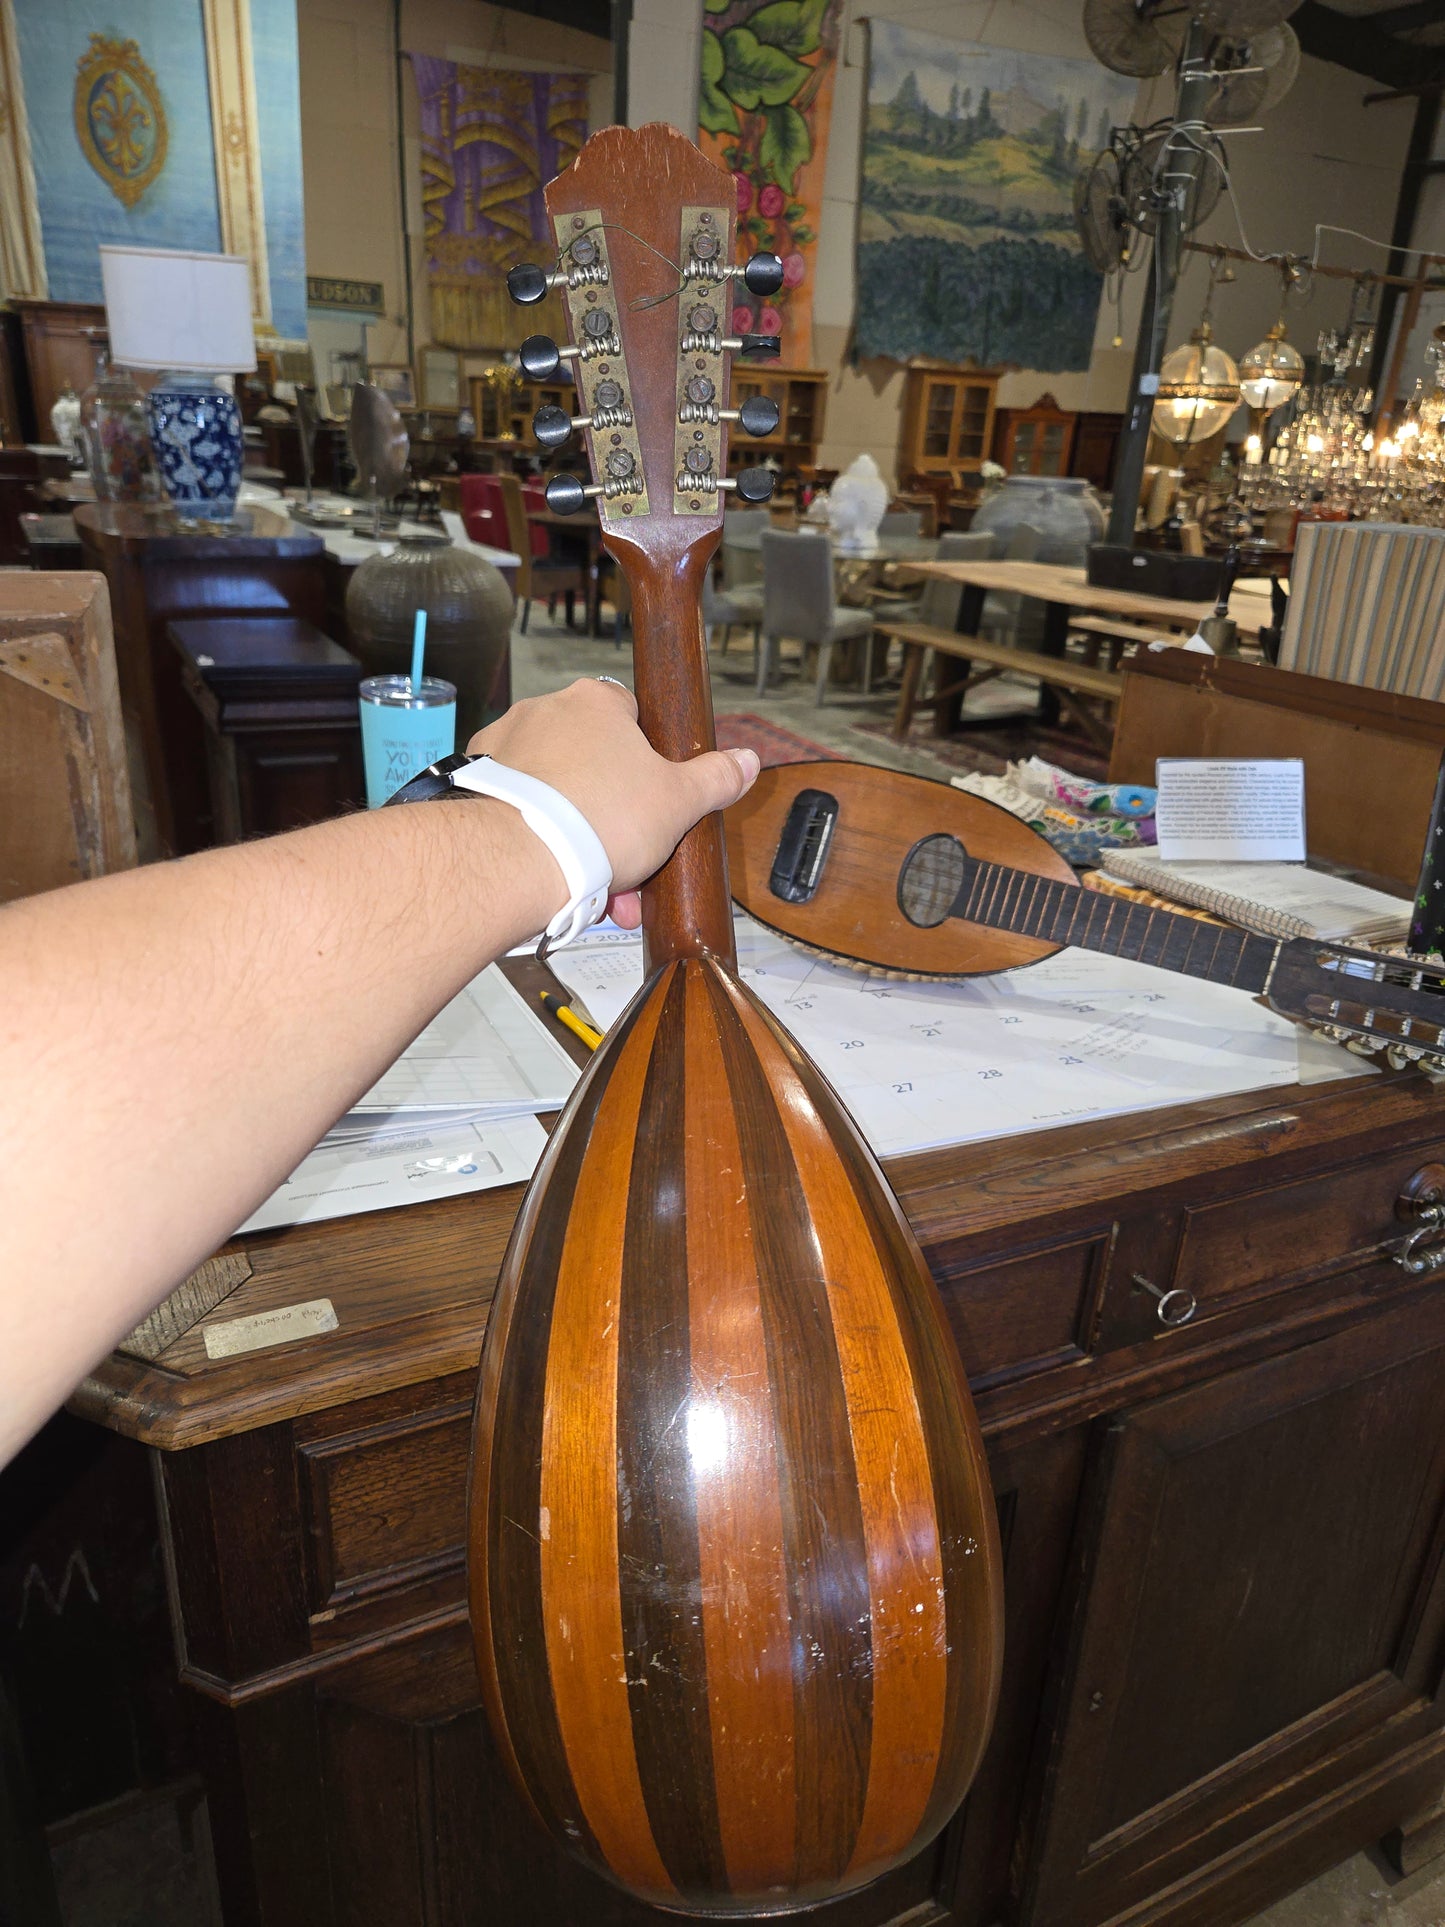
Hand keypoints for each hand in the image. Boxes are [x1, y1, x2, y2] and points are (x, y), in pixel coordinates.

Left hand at [466, 680, 758, 927]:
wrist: (517, 862)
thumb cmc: (598, 821)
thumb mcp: (679, 802)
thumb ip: (714, 779)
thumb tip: (745, 762)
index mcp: (596, 703)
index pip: (633, 716)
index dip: (650, 761)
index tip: (656, 797)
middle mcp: (545, 713)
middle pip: (595, 765)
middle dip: (618, 819)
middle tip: (635, 862)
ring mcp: (506, 748)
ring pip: (559, 795)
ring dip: (584, 839)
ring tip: (602, 891)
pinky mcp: (478, 787)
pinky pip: (522, 812)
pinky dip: (542, 842)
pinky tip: (560, 881)